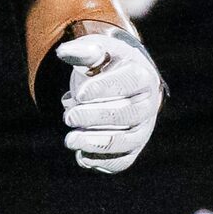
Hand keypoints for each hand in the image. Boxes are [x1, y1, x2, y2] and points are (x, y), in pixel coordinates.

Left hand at [58, 27, 160, 173]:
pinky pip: (122, 161)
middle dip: (95, 117)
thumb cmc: (107, 66)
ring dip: (95, 143)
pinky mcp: (133, 149)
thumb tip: (63, 52)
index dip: (103, 89)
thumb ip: (82, 52)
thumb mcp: (97, 52)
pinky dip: (102, 161)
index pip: (128, 83)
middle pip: (127, 114)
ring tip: (70, 139)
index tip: (79, 94)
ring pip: (125, 141)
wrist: (121, 85)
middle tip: (67, 117)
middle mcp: (149, 104)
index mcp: (142, 76)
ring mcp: (143, 129)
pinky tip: (81, 155)